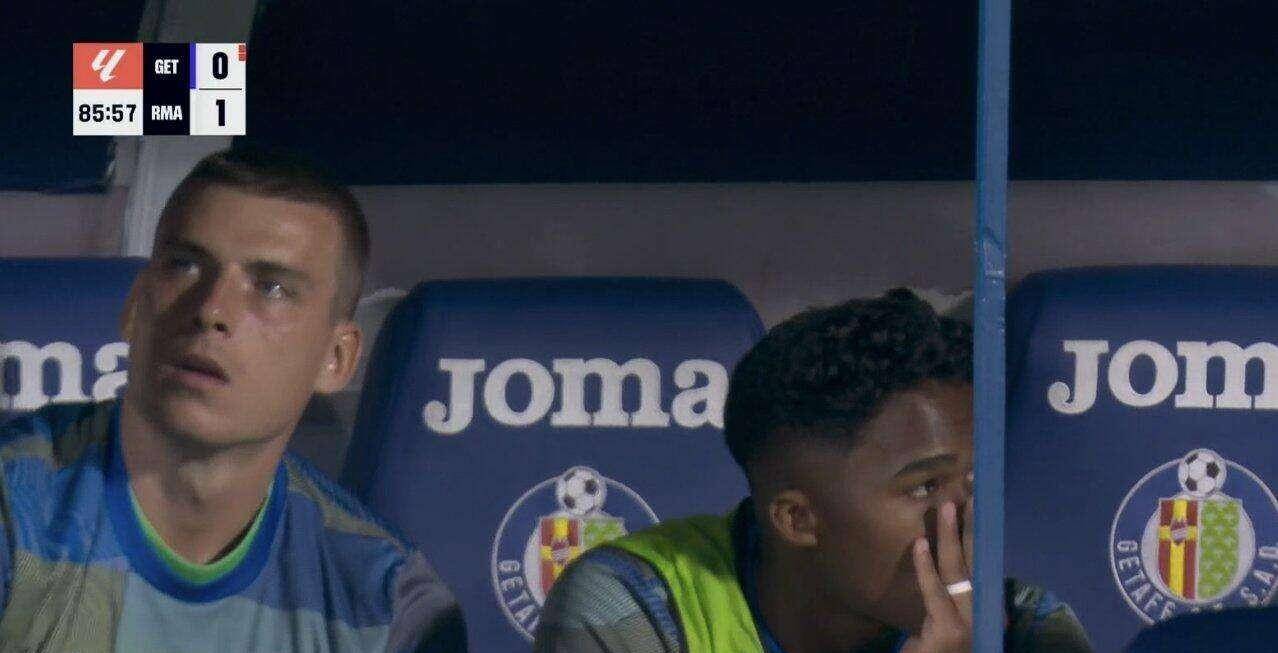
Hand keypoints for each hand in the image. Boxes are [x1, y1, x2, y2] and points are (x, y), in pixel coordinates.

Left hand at [899, 501, 971, 652]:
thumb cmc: (936, 642)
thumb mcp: (946, 611)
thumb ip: (950, 586)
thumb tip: (943, 543)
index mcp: (985, 601)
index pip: (984, 557)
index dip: (980, 526)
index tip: (976, 495)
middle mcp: (985, 610)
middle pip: (979, 558)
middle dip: (974, 522)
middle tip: (972, 486)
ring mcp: (969, 621)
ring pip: (958, 571)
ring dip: (951, 536)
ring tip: (947, 506)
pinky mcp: (949, 631)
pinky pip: (935, 592)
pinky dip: (926, 568)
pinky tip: (920, 544)